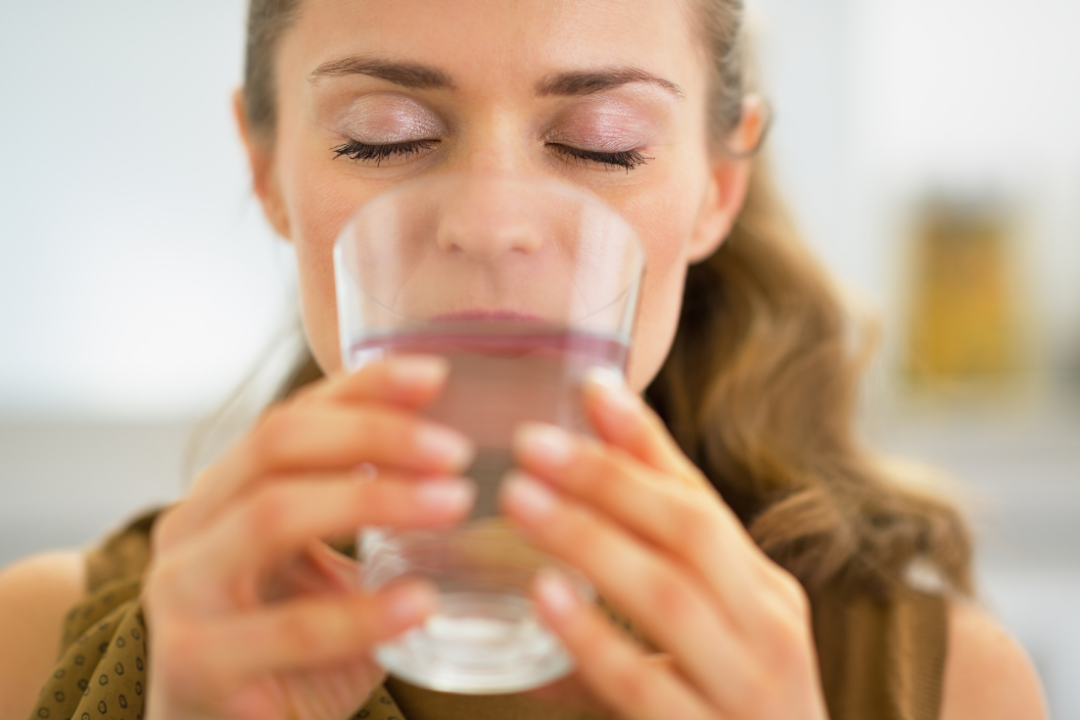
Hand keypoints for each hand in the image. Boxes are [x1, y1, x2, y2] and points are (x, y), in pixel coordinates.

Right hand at [143, 356, 476, 719]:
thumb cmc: (288, 644)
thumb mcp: (323, 563)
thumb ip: (360, 505)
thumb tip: (448, 444)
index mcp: (223, 493)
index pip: (292, 416)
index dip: (363, 388)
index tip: (436, 374)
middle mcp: (191, 528)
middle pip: (278, 445)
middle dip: (375, 435)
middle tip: (456, 451)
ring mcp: (186, 594)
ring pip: (273, 514)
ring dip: (375, 499)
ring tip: (454, 504)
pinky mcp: (200, 665)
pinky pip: (291, 628)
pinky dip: (364, 612)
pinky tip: (422, 602)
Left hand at [502, 370, 828, 719]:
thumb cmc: (729, 715)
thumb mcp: (700, 640)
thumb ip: (638, 585)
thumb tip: (560, 523)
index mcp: (763, 591)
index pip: (701, 498)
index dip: (643, 441)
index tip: (590, 385)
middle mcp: (770, 628)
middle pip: (690, 531)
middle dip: (609, 478)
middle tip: (530, 441)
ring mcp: (752, 688)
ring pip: (671, 594)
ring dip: (592, 538)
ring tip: (521, 499)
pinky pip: (648, 684)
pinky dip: (595, 637)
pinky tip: (546, 599)